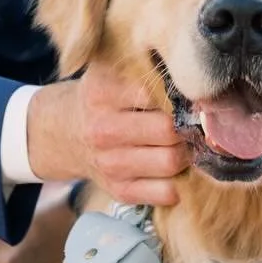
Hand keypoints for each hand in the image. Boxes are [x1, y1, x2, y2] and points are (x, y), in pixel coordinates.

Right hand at [26, 63, 187, 205]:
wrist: (67, 133)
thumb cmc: (103, 99)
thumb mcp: (112, 72)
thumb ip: (145, 69)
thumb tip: (193, 85)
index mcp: (101, 93)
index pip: (155, 94)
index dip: (180, 95)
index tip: (190, 96)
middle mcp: (102, 130)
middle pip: (168, 130)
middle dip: (188, 125)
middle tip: (194, 121)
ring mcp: (109, 164)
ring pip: (170, 162)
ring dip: (188, 152)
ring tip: (186, 142)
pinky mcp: (120, 191)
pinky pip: (166, 192)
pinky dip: (181, 181)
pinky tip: (178, 167)